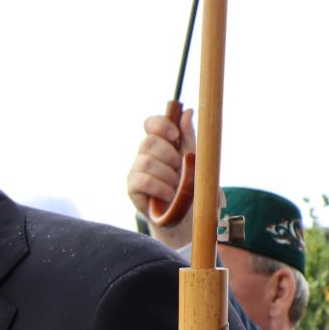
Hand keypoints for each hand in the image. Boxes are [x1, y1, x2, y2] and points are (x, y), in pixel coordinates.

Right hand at [126, 108, 196, 249]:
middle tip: (180, 169)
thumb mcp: (196, 160)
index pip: (151, 123)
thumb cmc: (193, 187)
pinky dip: (159, 187)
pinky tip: (168, 195)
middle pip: (148, 141)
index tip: (174, 136)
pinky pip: (142, 180)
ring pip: (145, 161)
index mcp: (162, 143)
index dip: (160, 125)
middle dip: (168, 155)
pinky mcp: (132, 188)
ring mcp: (136, 171)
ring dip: (166, 175)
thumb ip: (189, 137)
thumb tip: (188, 112)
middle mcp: (146, 154)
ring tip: (176, 187)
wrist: (188, 217)